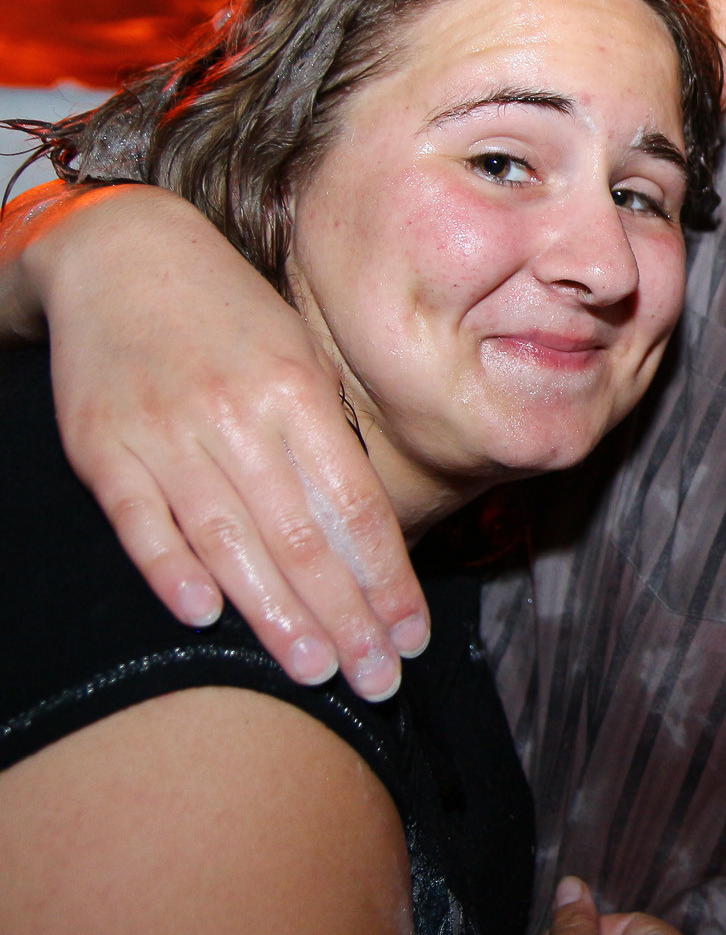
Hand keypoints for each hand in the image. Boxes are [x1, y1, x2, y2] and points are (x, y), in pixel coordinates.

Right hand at [26, 184, 422, 697]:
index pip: (356, 507)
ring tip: (316, 671)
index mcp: (299, 394)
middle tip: (378, 680)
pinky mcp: (103, 446)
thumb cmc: (233, 318)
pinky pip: (141, 521)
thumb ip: (331, 442)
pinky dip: (172, 572)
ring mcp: (166, 433)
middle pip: (302, 538)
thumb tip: (373, 536)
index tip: (413, 635)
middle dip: (346, 618)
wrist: (124, 255)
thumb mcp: (303, 360)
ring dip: (276, 615)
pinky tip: (207, 618)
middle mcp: (237, 416)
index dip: (388, 579)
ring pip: (229, 542)